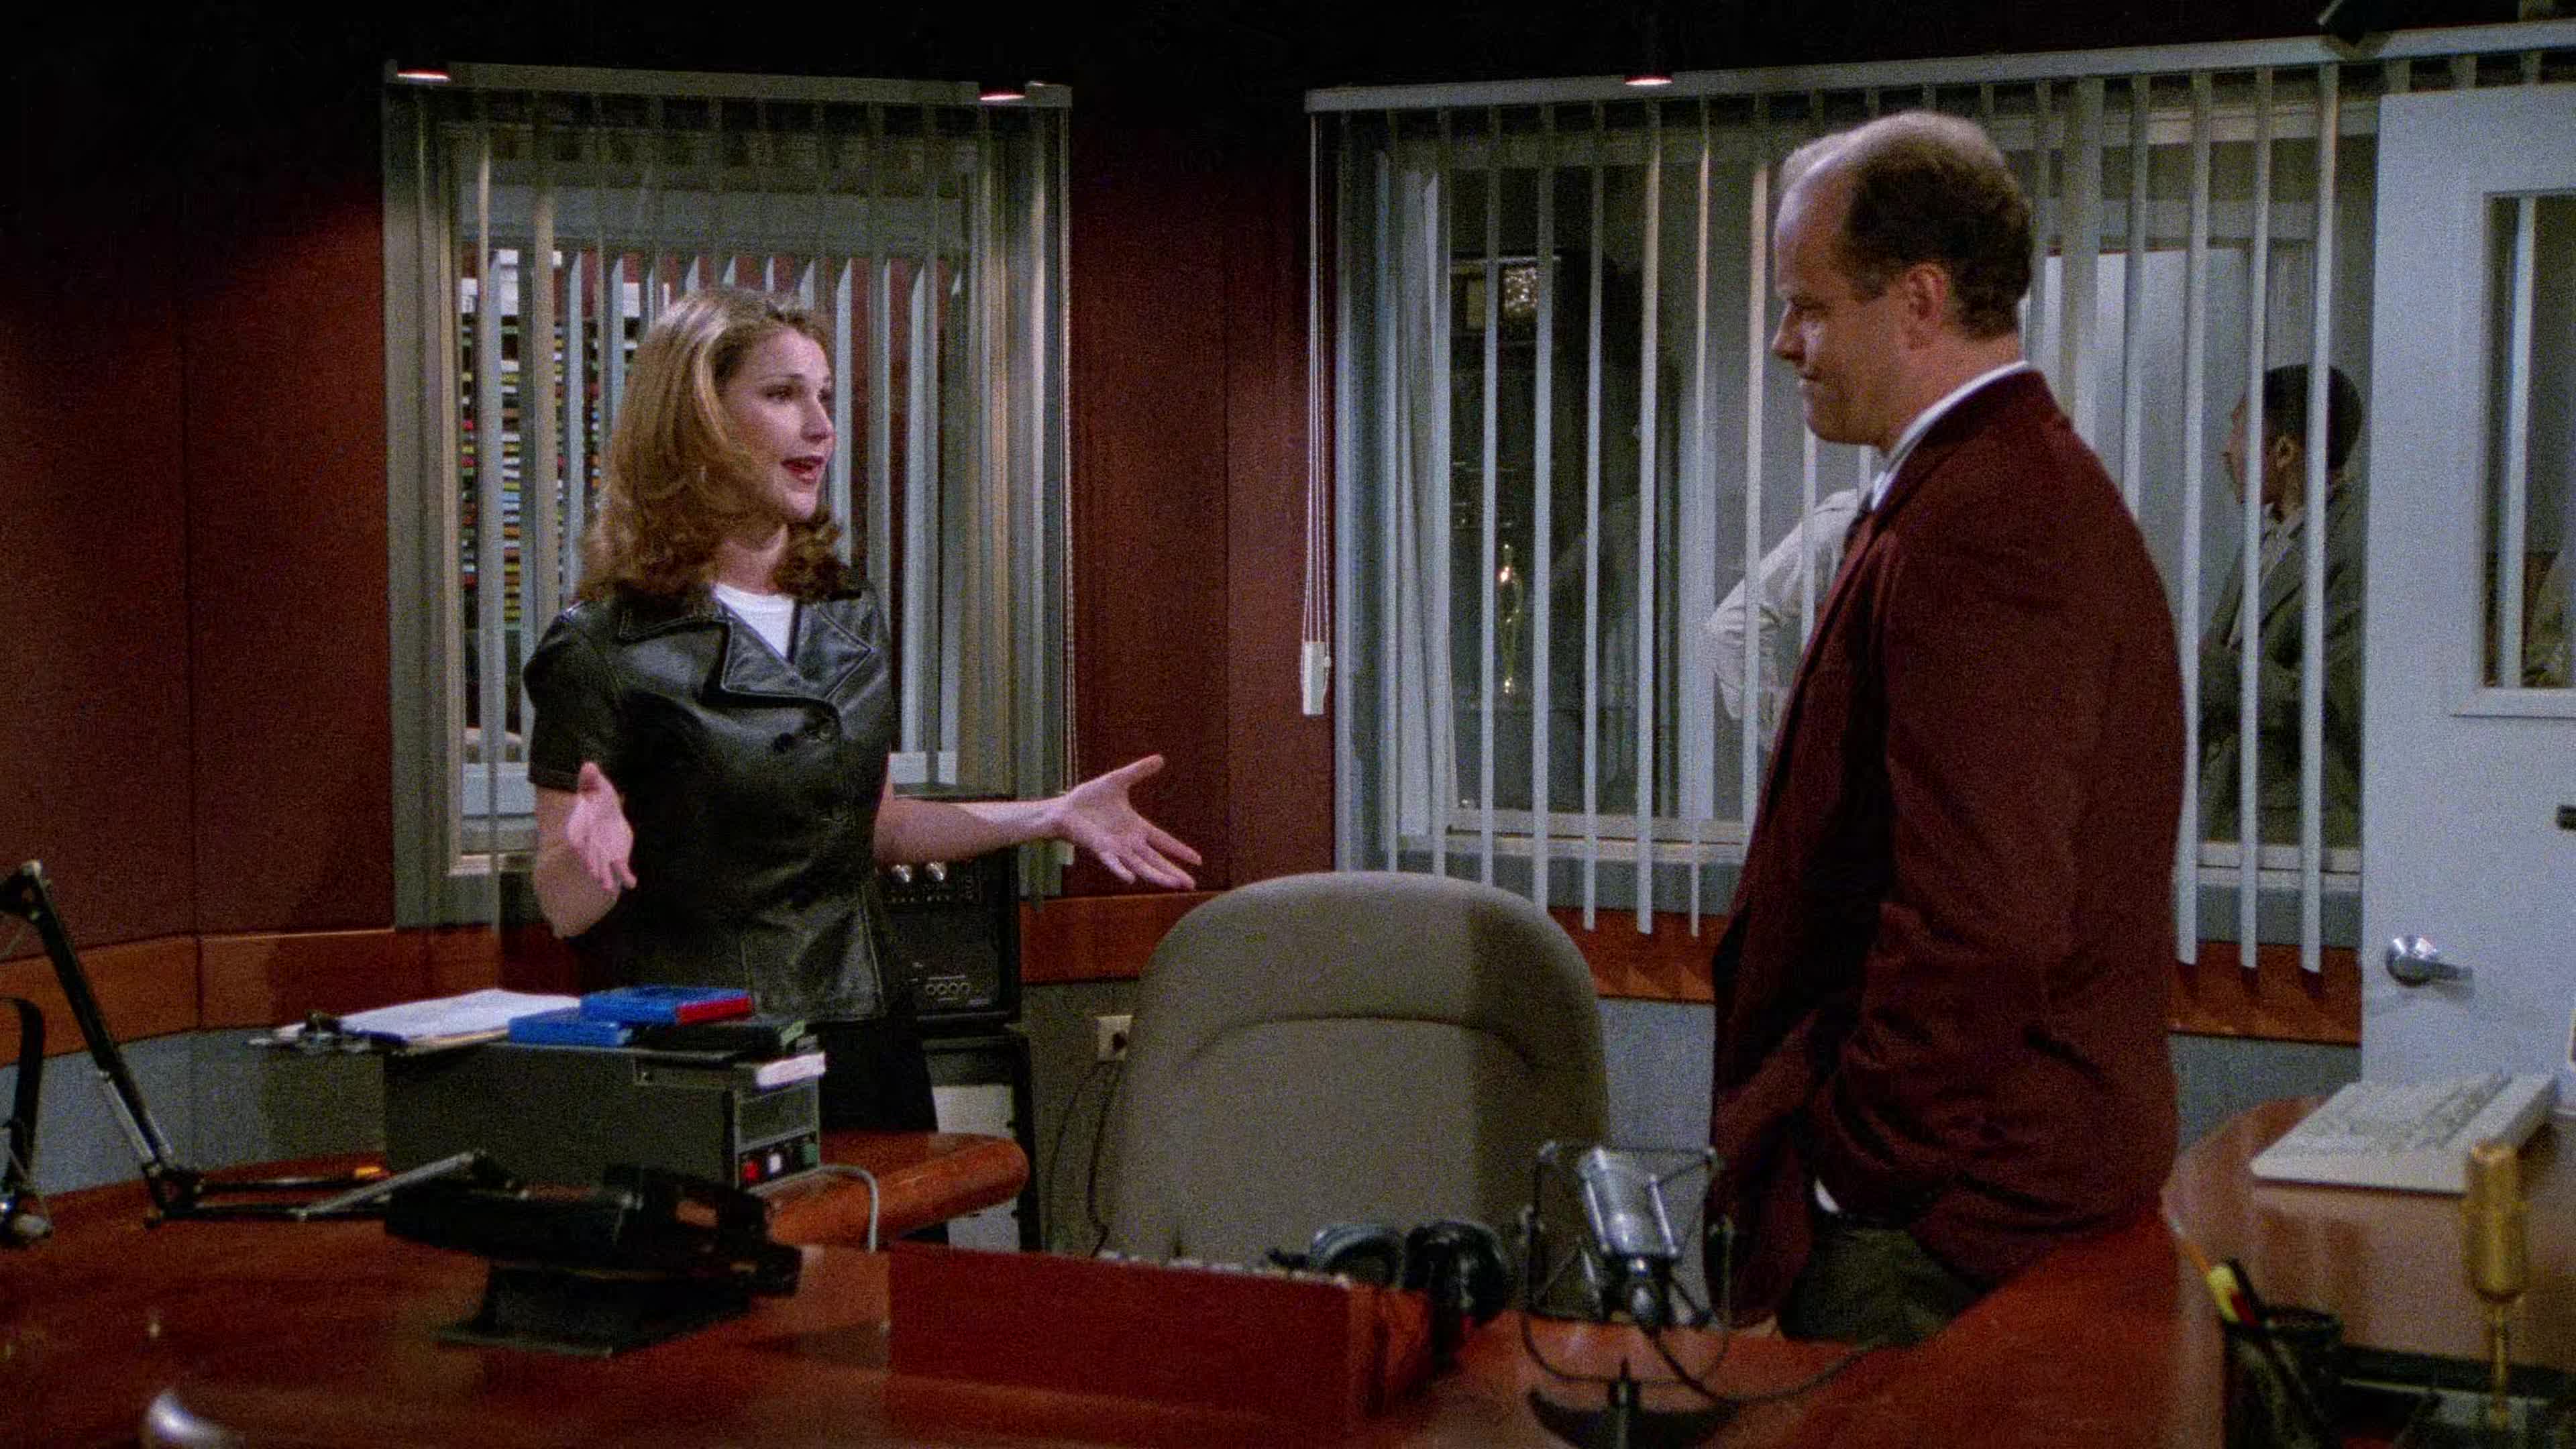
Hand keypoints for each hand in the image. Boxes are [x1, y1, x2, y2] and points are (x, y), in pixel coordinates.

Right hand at [565, 762, 638, 894]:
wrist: (605, 814)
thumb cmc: (597, 800)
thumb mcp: (595, 787)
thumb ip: (590, 779)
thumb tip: (589, 765)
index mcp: (580, 828)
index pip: (576, 837)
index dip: (578, 844)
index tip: (577, 848)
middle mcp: (589, 844)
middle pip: (589, 856)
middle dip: (592, 865)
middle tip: (594, 876)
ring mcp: (603, 852)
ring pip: (603, 867)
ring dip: (606, 877)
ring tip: (610, 889)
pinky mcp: (617, 856)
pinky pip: (621, 868)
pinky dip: (626, 877)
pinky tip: (632, 884)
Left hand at [1055, 755, 1201, 889]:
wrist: (1064, 808)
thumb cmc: (1089, 798)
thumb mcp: (1118, 780)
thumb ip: (1138, 771)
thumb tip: (1161, 758)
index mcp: (1137, 828)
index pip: (1164, 841)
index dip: (1180, 850)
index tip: (1198, 860)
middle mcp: (1129, 842)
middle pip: (1157, 860)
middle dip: (1174, 872)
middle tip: (1191, 884)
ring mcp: (1116, 848)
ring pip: (1141, 866)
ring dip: (1157, 875)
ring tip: (1174, 885)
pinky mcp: (1100, 850)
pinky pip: (1113, 863)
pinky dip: (1121, 871)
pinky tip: (1132, 879)